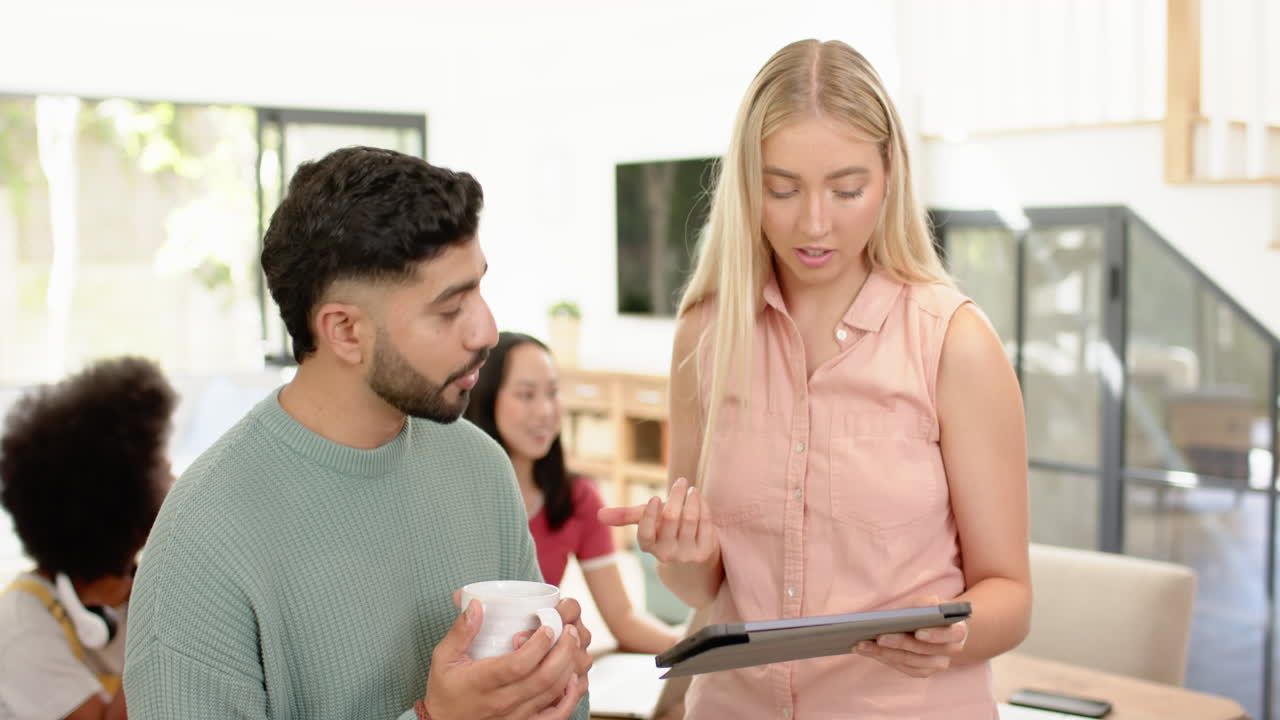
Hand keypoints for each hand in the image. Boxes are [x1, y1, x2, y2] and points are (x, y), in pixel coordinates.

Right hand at [422, 596, 585, 719]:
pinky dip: (570, 698)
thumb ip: (461, 631)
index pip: (518, 664)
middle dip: (563, 651)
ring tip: (573, 645)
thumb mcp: (444, 658)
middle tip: (570, 630)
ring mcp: (516, 716)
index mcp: (483, 682)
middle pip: (543, 678)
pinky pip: (555, 715)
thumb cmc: (445, 690)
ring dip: (569, 668)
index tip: (548, 626)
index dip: (538, 645)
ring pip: (552, 694)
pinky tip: (573, 679)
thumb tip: (477, 604)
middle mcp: (502, 702)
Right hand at [598, 477, 717, 566]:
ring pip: (689, 519)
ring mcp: (687, 554)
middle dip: (676, 496)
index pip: (645, 533)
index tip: (656, 498)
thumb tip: (599, 514)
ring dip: (691, 499)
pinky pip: (705, 523)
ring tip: (691, 489)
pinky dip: (703, 507)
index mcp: (650, 546)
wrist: (692, 559)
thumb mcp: (647, 525)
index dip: (650, 515)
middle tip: (681, 481)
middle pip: (671, 519)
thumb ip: (626, 516)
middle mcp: (667, 553)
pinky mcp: (705, 552)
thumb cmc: (665, 534)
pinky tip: (700, 500)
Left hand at [852, 595, 967, 678]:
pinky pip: (904, 668)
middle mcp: (950, 651)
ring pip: (911, 662)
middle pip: (924, 651)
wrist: (937, 627)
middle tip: (877, 637)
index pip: (950, 635)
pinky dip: (886, 659)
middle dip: (899, 644)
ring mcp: (937, 664)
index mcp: (957, 631)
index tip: (917, 632)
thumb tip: (908, 612)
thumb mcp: (929, 602)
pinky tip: (869, 651)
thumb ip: (922, 605)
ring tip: (863, 645)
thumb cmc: (930, 612)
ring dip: (885, 654)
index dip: (934, 635)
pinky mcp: (924, 671)